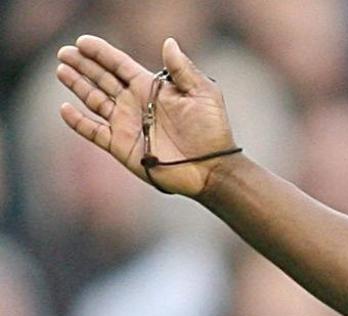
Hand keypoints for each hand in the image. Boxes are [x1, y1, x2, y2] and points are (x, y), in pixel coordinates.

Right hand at [55, 35, 237, 197]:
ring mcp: (126, 124)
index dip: (101, 53)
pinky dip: (78, 122)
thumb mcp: (203, 94)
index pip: (119, 65)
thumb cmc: (212, 130)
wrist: (210, 167)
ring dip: (78, 85)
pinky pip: (94, 132)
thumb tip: (169, 42)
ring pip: (94, 100)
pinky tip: (64, 108)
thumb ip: (183, 69)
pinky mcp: (121, 146)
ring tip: (62, 70)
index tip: (82, 41)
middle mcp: (135, 104)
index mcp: (151, 88)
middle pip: (102, 79)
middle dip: (83, 65)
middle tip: (65, 52)